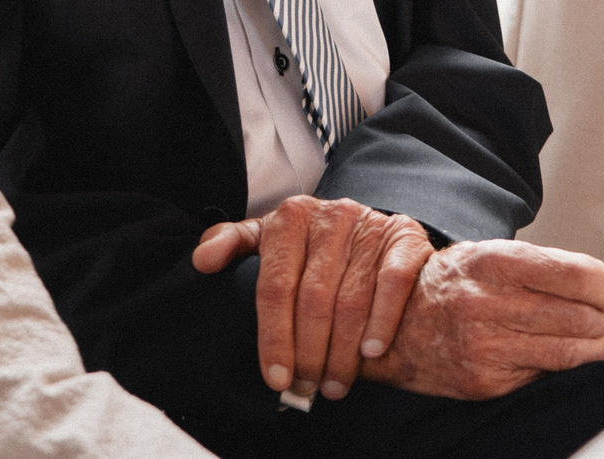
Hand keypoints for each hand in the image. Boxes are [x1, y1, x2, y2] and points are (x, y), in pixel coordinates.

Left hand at [192, 195, 433, 402]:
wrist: (368, 225)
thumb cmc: (308, 244)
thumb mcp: (268, 238)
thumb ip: (233, 245)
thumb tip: (200, 262)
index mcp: (289, 218)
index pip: (274, 287)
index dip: (273, 337)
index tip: (275, 378)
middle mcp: (329, 215)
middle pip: (313, 300)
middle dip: (309, 353)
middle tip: (307, 387)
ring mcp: (368, 224)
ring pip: (351, 299)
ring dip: (343, 352)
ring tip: (334, 384)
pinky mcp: (402, 236)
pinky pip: (392, 284)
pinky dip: (381, 321)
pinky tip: (371, 352)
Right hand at [357, 239, 603, 400]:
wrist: (397, 322)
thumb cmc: (455, 282)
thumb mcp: (490, 254)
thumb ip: (544, 266)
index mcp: (495, 262)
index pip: (578, 275)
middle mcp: (489, 304)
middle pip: (583, 317)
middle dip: (602, 317)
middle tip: (602, 314)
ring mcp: (486, 347)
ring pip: (571, 351)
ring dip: (593, 345)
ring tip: (594, 337)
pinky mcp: (486, 381)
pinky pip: (545, 374)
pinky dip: (561, 364)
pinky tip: (557, 351)